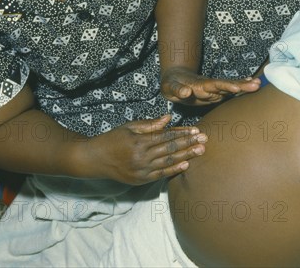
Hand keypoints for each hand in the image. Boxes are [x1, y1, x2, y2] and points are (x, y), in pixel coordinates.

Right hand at [85, 115, 206, 184]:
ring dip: (186, 156)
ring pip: (168, 162)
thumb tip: (169, 118)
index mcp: (139, 142)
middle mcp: (141, 157)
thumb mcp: (129, 127)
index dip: (182, 133)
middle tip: (205, 139)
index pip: (166, 136)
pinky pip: (161, 175)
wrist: (94, 160)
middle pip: (170, 149)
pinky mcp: (140, 180)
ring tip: (201, 151)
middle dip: (189, 143)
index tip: (196, 130)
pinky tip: (186, 164)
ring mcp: (141, 171)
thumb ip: (150, 124)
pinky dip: (174, 170)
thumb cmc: (112, 139)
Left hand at [160, 66, 260, 104]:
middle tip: (256, 84)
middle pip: (227, 84)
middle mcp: (210, 85)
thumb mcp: (170, 87)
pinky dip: (242, 89)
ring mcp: (214, 89)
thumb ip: (178, 90)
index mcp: (199, 84)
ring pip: (231, 87)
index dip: (225, 86)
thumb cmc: (171, 84)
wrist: (175, 80)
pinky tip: (253, 86)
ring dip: (244, 86)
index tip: (236, 88)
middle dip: (241, 84)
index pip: (214, 85)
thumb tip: (187, 92)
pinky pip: (230, 91)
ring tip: (259, 83)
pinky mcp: (216, 93)